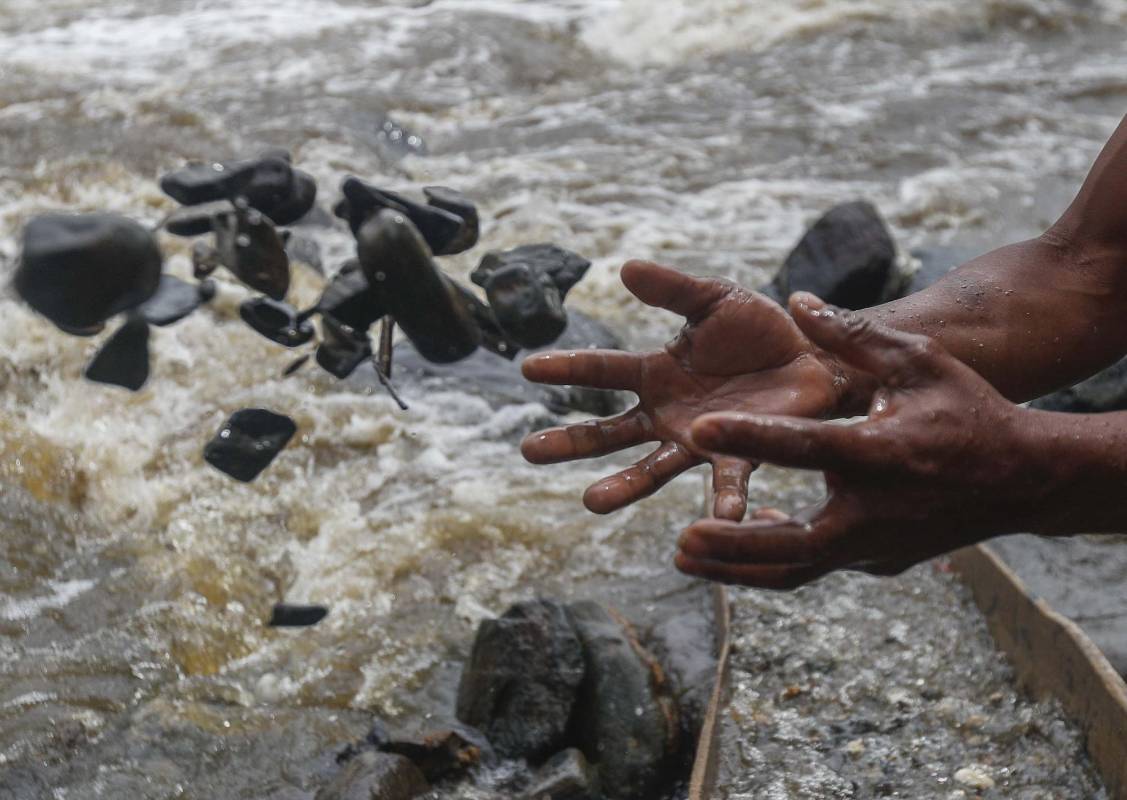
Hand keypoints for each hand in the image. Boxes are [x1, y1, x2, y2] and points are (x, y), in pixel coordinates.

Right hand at [520, 260, 846, 519]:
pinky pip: (727, 480)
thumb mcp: (714, 300)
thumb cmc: (760, 329)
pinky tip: (721, 518)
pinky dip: (723, 500)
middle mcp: (665, 413)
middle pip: (608, 432)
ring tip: (590, 502)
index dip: (566, 368)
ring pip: (650, 468)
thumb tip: (624, 268)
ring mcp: (697, 440)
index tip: (528, 368)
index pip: (601, 370)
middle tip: (528, 451)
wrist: (815, 357)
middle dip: (569, 442)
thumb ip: (673, 290)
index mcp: (655, 372)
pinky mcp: (738, 454)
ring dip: (622, 486)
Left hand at [676, 293, 1052, 587]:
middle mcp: (876, 510)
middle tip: (677, 542)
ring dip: (737, 569)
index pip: (805, 445)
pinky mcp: (877, 562)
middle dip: (732, 549)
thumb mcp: (919, 362)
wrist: (1025, 479)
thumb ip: (855, 336)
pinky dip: (773, 558)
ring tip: (683, 556)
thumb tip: (796, 301)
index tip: (699, 430)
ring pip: (797, 571)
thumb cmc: (970, 411)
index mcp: (882, 452)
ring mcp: (877, 546)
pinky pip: (816, 566)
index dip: (750, 437)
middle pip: (793, 546)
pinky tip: (737, 543)